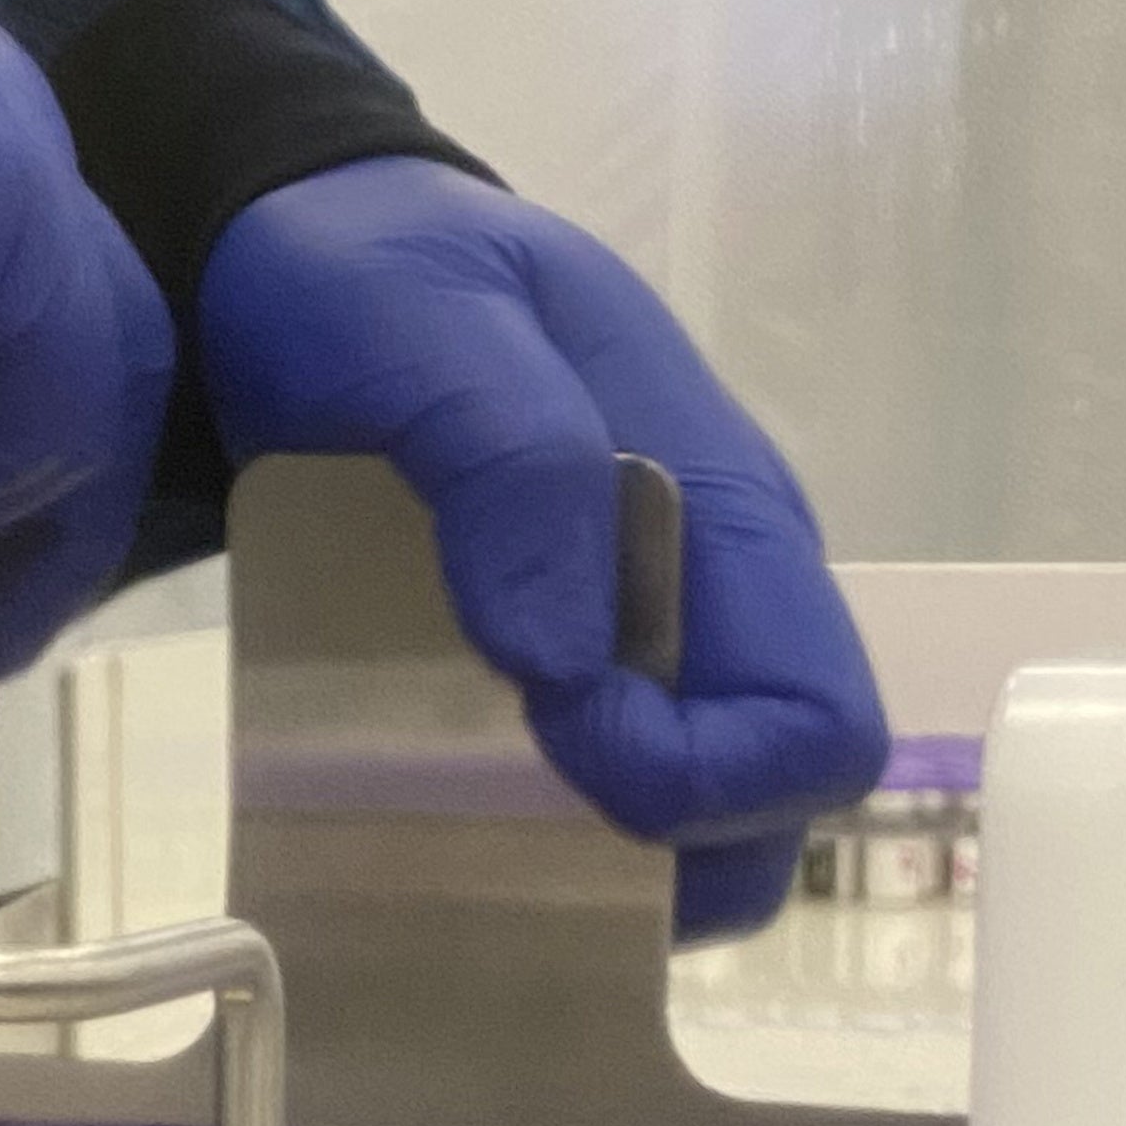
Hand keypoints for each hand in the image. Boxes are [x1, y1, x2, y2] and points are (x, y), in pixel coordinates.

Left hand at [198, 156, 884, 937]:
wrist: (310, 259)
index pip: (816, 725)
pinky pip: (600, 802)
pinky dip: (536, 841)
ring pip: (690, 832)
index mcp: (731, 512)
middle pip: (769, 808)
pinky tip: (437, 810)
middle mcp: (719, 599)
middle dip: (653, 853)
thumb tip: (567, 669)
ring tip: (461, 820)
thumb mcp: (429, 325)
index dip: (704, 780)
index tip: (554, 736)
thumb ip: (514, 465)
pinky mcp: (571, 672)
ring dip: (591, 865)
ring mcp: (650, 641)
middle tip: (500, 807)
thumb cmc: (379, 281)